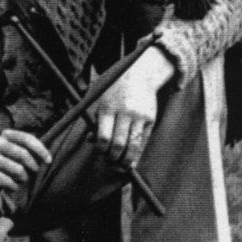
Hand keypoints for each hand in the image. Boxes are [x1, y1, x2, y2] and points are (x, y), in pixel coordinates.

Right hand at [0, 127, 50, 198]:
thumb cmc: (9, 161)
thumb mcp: (18, 151)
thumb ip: (31, 150)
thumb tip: (48, 160)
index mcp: (6, 135)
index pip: (26, 138)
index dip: (40, 150)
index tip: (49, 161)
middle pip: (23, 154)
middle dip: (33, 166)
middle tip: (35, 173)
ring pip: (18, 169)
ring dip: (24, 178)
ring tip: (22, 179)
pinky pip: (8, 180)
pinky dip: (14, 186)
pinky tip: (13, 186)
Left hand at [92, 51, 171, 168]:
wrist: (140, 74)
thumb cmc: (113, 89)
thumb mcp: (98, 98)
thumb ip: (94, 120)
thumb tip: (90, 140)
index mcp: (107, 107)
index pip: (104, 136)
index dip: (101, 149)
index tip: (100, 152)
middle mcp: (124, 113)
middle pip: (119, 143)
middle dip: (113, 157)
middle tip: (109, 162)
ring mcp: (139, 117)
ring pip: (134, 144)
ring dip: (127, 160)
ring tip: (121, 167)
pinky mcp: (150, 119)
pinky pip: (144, 140)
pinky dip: (138, 152)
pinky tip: (133, 160)